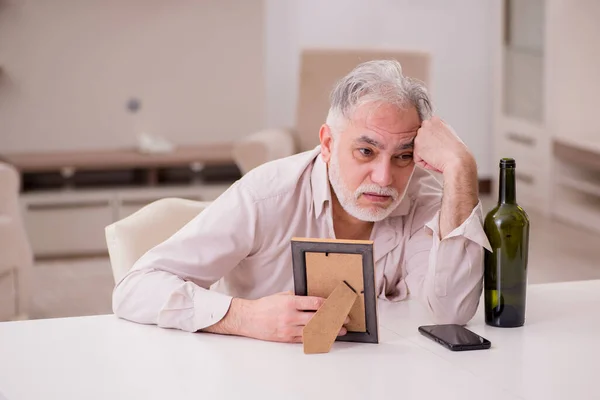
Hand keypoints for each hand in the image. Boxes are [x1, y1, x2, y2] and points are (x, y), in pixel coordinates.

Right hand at [206, 291, 348, 342]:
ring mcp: (288, 329)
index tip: (339, 306)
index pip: (315, 304)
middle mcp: (290, 316)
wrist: (248, 318)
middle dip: (334, 319)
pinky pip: (305, 340)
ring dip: (329, 331)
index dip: (330, 305)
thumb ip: (297, 297)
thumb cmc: (264, 306)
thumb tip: (315, 299)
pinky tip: (326, 338)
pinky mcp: (286, 339)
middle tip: (345, 320)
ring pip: (314, 331)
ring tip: (340, 331)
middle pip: (318, 318)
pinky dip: (317, 338)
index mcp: (290, 303)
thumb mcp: (281, 296)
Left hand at [414, 116, 474, 173]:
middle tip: (440, 151)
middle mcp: (426, 125)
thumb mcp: (449, 133)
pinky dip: (426, 164)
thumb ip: (438, 131)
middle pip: (422, 140)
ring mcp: (420, 136)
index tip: (442, 144)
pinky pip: (418, 160)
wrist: (458, 160)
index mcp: (435, 120)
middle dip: (429, 147)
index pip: (427, 131)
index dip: (435, 141)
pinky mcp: (417, 148)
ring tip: (439, 156)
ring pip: (420, 150)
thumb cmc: (457, 151)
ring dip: (427, 156)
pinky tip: (435, 160)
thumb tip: (433, 136)